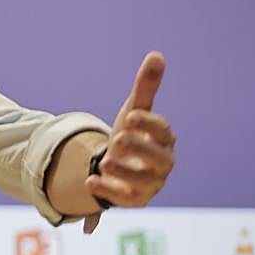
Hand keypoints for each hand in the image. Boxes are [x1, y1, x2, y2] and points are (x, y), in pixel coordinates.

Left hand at [85, 51, 175, 208]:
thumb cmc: (132, 135)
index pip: (163, 132)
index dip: (149, 124)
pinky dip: (108, 192)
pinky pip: (125, 200)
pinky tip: (89, 181)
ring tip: (104, 162)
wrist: (118, 166)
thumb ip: (145, 87)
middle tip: (117, 139)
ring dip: (123, 172)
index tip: (130, 116)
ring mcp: (150, 184)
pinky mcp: (135, 200)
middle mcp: (162, 163)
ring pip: (143, 182)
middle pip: (158, 158)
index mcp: (164, 140)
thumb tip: (156, 55)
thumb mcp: (135, 111)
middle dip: (139, 149)